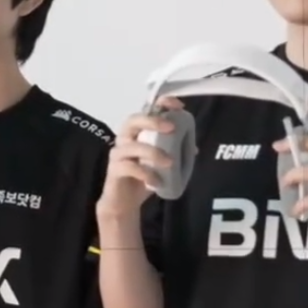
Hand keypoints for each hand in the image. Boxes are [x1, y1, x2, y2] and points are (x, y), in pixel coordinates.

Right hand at [98, 98, 183, 218]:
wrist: (124, 204)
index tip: (178, 106)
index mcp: (138, 133)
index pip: (146, 110)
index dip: (161, 104)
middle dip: (152, 121)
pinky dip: (146, 174)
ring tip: (170, 163)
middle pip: (133, 120)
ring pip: (132, 145)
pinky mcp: (114, 170)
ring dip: (153, 152)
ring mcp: (118, 154)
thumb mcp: (162, 165)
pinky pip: (129, 167)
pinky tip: (156, 182)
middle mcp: (125, 139)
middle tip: (171, 128)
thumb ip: (174, 154)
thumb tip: (194, 148)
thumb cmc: (142, 179)